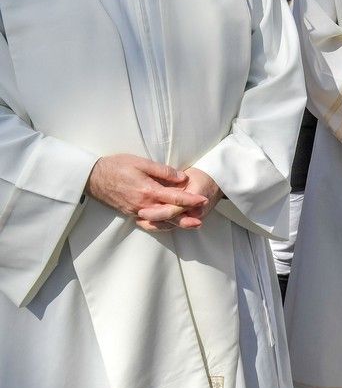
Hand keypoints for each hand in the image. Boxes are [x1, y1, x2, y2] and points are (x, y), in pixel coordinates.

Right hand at [86, 155, 208, 229]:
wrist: (92, 177)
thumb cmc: (116, 166)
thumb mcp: (141, 162)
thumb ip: (162, 171)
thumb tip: (182, 178)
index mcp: (148, 191)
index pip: (174, 198)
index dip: (191, 200)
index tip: (203, 200)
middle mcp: (143, 204)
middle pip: (169, 214)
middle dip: (186, 217)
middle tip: (201, 220)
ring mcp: (136, 211)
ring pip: (160, 221)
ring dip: (176, 223)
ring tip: (191, 225)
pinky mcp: (130, 213)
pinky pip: (149, 222)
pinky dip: (161, 224)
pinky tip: (169, 224)